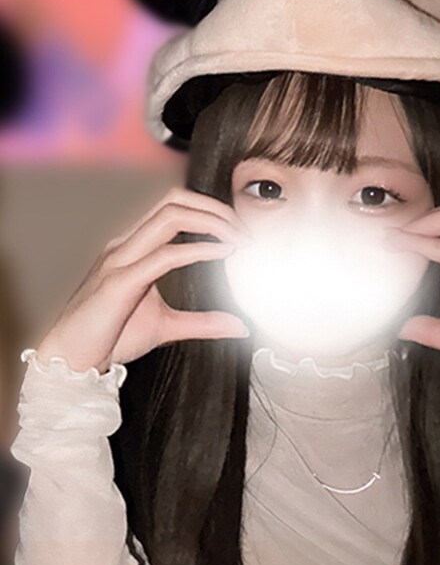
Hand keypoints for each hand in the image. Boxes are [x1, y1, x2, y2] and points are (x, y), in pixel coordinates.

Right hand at [36, 187, 251, 374]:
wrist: (70, 363)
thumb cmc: (109, 339)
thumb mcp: (166, 326)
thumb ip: (202, 322)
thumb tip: (239, 326)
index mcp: (133, 247)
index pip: (174, 206)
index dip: (209, 209)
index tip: (239, 230)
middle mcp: (125, 244)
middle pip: (174, 201)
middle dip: (214, 208)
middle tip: (245, 230)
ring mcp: (120, 259)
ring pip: (170, 215)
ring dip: (212, 221)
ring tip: (238, 238)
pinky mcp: (119, 281)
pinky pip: (165, 255)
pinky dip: (199, 249)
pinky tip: (223, 253)